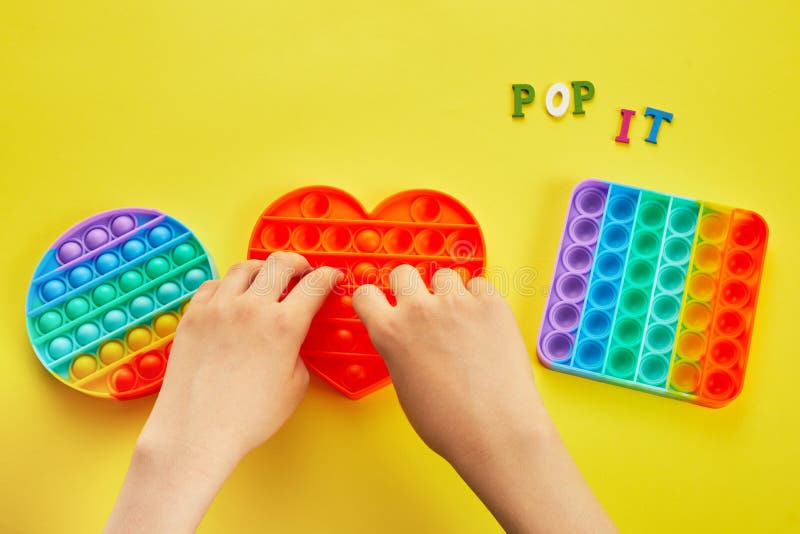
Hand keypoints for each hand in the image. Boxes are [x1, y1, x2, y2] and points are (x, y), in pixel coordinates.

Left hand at [105, 253, 340, 532]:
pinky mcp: (193, 316)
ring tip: (267, 278)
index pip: (315, 284)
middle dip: (298, 263)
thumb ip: (298, 352)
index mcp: (285, 325)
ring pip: (245, 267)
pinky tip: (233, 295)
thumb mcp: (295, 386)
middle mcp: (252, 308)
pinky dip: (229, 284)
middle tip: (302, 271)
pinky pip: (214, 284)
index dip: (328, 276)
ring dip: (263, 268)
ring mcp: (219, 308)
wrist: (197, 432)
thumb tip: (292, 340)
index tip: (331, 276)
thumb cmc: (248, 418)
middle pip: (281, 263)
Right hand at [352, 265, 615, 532]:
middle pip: (403, 273)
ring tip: (459, 318)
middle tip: (422, 305)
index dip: (373, 298)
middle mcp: (419, 310)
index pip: (365, 294)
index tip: (382, 302)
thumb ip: (400, 353)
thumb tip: (408, 342)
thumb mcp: (404, 388)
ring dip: (448, 291)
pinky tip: (484, 323)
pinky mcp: (491, 304)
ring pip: (444, 276)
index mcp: (390, 333)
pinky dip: (479, 299)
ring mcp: (457, 303)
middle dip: (410, 286)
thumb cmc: (449, 423)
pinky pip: (479, 285)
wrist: (496, 430)